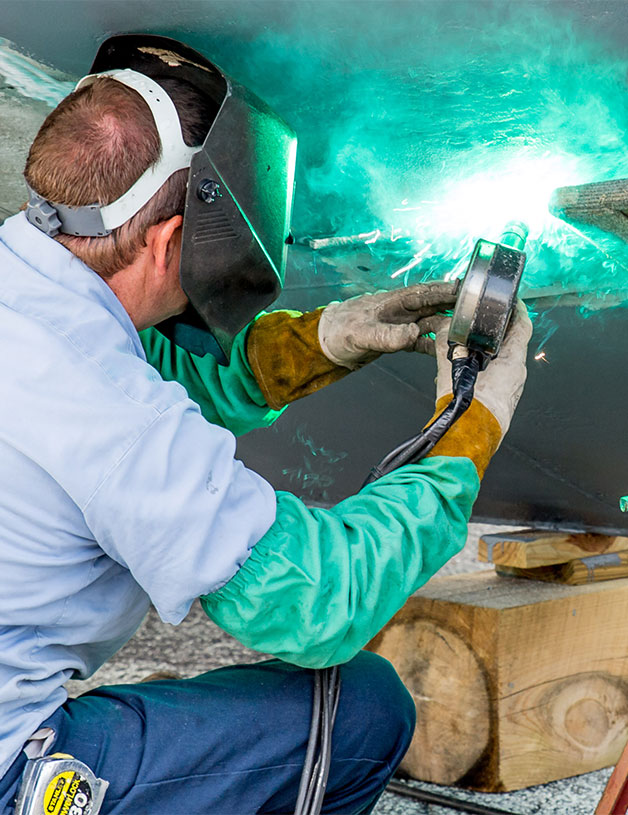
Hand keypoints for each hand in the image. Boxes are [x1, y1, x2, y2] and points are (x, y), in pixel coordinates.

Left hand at [318, 282, 457, 369]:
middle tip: (479, 310)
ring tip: (468, 334)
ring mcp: (401, 324)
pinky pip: (423, 341)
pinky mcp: (399, 340)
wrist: (325, 344)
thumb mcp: (362, 334)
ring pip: (432, 323)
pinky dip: (435, 345)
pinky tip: (448, 351)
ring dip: (448, 328)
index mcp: (393, 301)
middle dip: (455, 307)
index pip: (425, 293)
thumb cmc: (339, 332)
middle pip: (434, 305)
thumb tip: (413, 334)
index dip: (446, 290)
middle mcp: (400, 310)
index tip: (467, 289)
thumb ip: (387, 336)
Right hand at [435, 299, 532, 439]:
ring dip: (483, 348)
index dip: (517, 309)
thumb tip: (443, 328)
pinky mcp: (499, 399)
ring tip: (464, 340)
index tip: (510, 298)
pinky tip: (461, 366)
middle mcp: (516, 374)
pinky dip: (479, 365)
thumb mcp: (453, 369)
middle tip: (478, 315)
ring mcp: (509, 387)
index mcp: (513, 363)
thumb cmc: (468, 409)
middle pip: (509, 341)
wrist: (467, 440)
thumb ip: (447, 346)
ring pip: (499, 358)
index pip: (522, 326)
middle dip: (493, 328)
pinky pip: (492, 374)